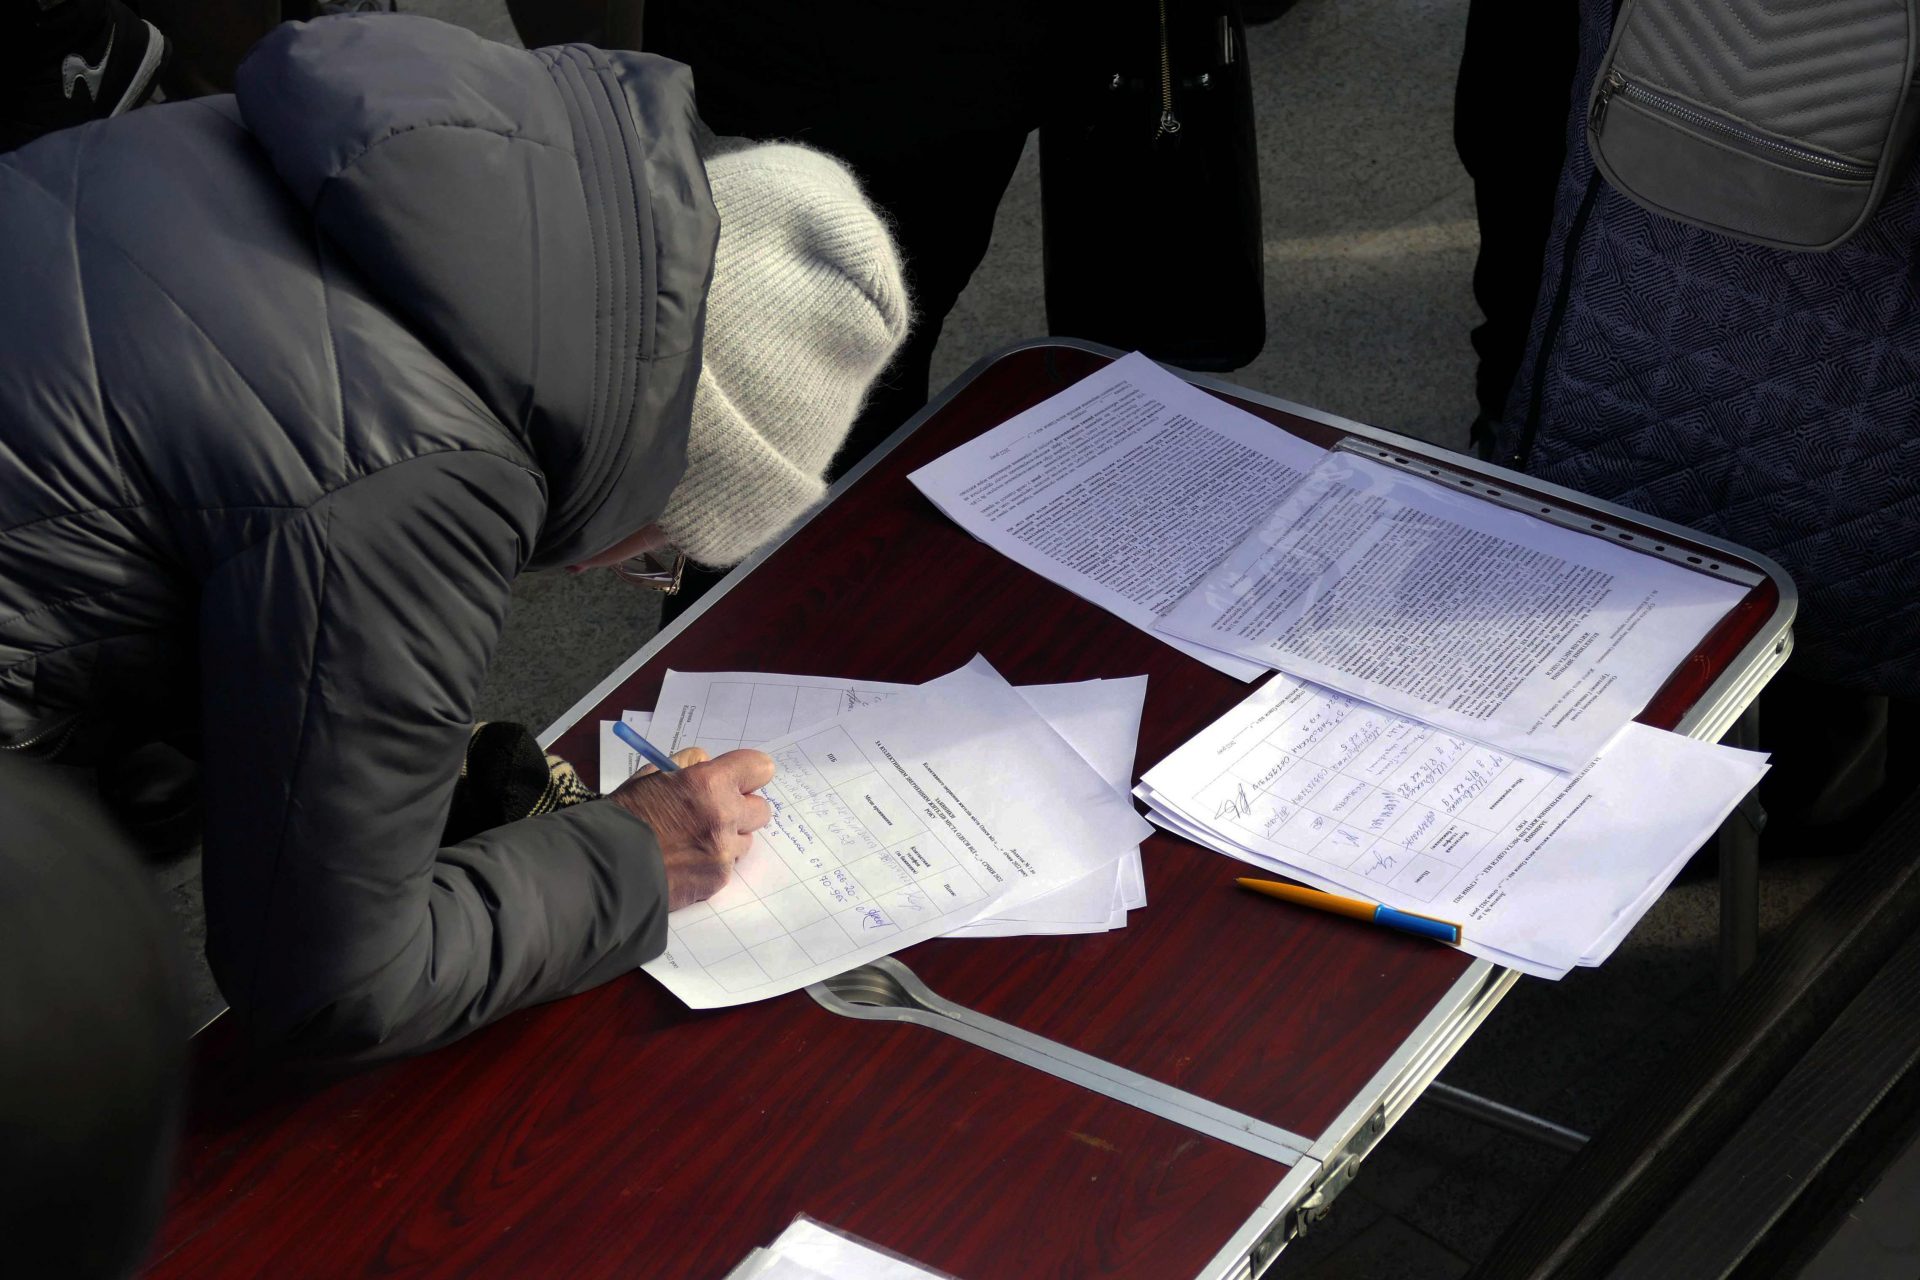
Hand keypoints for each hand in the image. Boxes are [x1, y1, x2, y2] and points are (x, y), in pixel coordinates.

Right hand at [610, 748, 774, 909]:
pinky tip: (686, 862)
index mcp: (709, 783)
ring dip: (729, 837)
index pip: (760, 767)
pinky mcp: (718, 879)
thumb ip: (687, 765)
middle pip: (761, 808)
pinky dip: (713, 862)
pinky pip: (728, 865)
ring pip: (746, 840)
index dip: (748, 773)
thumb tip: (707, 762)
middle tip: (714, 812)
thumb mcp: (651, 776)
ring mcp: (724, 851)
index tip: (737, 779)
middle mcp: (724, 816)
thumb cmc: (624, 816)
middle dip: (741, 808)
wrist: (605, 869)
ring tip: (694, 840)